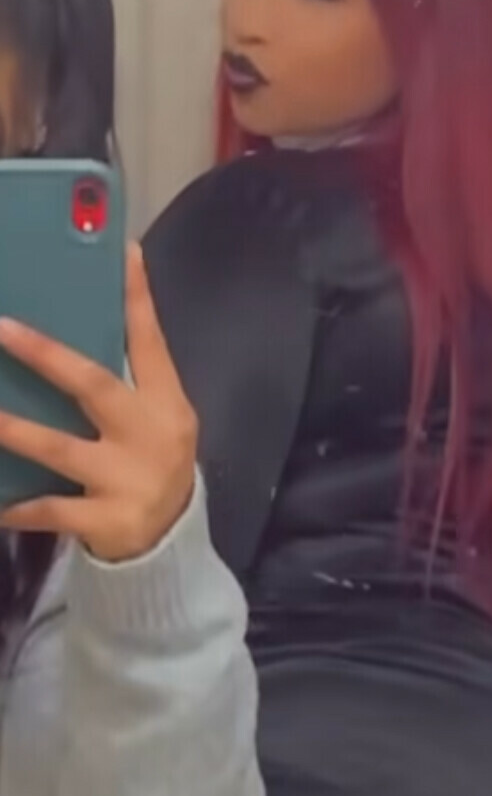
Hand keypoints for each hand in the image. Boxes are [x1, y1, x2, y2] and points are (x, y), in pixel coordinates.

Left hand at [0, 244, 197, 561]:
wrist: (170, 544)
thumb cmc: (150, 464)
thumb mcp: (155, 417)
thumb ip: (128, 373)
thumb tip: (94, 315)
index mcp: (164, 403)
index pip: (149, 342)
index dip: (136, 298)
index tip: (122, 251)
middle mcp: (148, 435)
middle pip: (94, 385)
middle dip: (46, 356)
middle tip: (1, 328)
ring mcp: (127, 480)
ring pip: (59, 448)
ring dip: (14, 430)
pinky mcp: (107, 521)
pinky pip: (51, 511)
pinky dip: (20, 508)